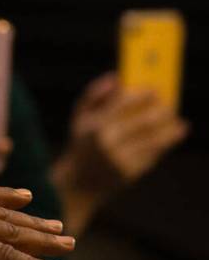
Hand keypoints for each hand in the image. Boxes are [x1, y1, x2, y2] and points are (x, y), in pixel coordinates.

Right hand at [62, 73, 187, 190]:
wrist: (79, 182)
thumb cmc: (83, 143)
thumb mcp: (79, 117)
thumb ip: (94, 94)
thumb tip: (116, 77)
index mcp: (95, 125)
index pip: (122, 103)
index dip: (142, 95)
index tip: (154, 88)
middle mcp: (108, 141)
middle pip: (143, 122)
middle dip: (161, 112)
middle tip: (170, 105)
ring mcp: (120, 158)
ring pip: (153, 140)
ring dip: (170, 130)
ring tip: (180, 123)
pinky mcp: (130, 172)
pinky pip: (152, 155)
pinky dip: (165, 145)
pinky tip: (172, 138)